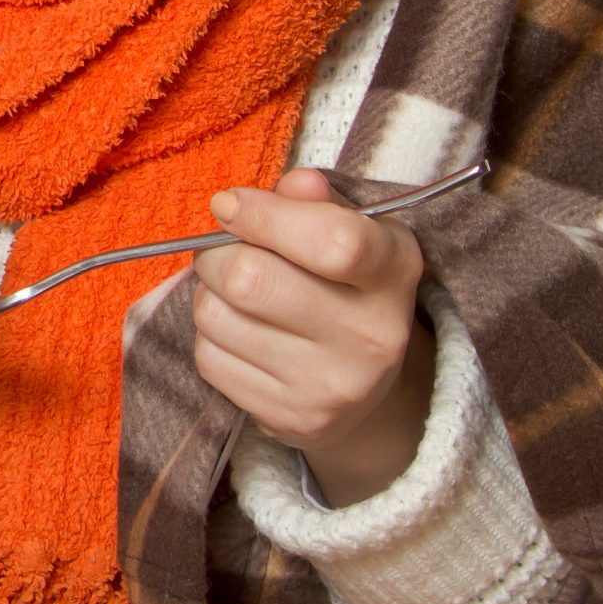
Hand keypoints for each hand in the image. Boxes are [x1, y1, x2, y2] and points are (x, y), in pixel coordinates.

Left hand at [191, 167, 433, 506]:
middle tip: (223, 250)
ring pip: (217, 317)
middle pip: (251, 279)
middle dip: (217, 253)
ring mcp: (331, 386)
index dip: (264, 215)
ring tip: (235, 293)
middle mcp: (371, 335)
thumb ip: (317, 202)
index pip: (332, 241)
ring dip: (209, 294)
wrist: (367, 390)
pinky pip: (209, 359)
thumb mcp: (351, 231)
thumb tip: (294, 184)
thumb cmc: (345, 285)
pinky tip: (240, 333)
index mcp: (393, 270)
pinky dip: (210, 336)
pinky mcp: (291, 419)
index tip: (227, 204)